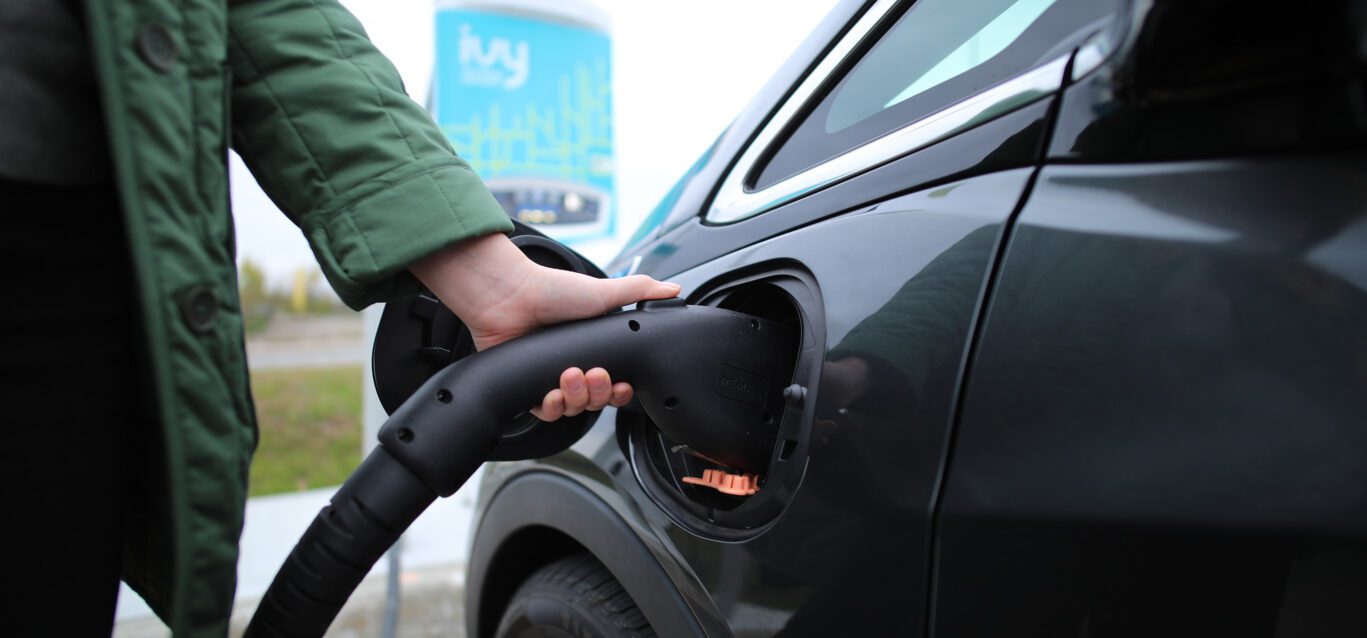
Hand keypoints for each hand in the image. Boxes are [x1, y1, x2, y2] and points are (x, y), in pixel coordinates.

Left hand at [409, 233, 679, 419]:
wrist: (509, 296)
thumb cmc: (551, 291)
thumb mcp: (604, 292)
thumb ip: (641, 291)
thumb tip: (674, 289)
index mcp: (593, 349)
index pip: (615, 384)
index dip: (621, 391)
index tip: (623, 385)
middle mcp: (574, 365)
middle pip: (596, 400)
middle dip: (599, 392)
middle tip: (595, 373)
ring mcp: (549, 377)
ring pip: (573, 408)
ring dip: (577, 396)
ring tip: (570, 375)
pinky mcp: (527, 387)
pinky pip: (546, 412)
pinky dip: (552, 407)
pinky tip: (553, 394)